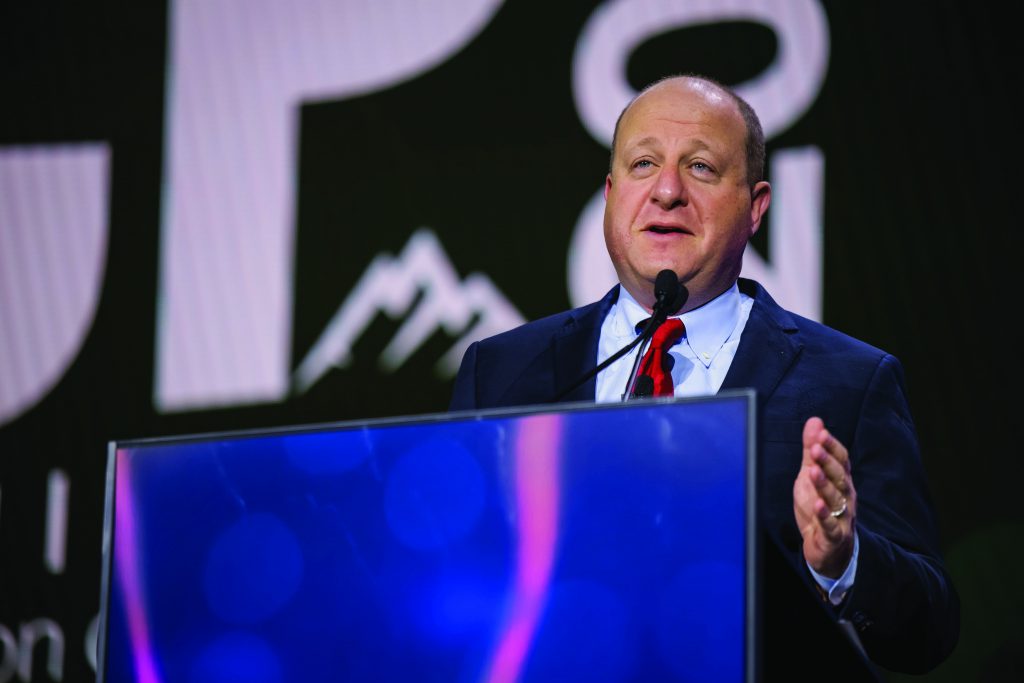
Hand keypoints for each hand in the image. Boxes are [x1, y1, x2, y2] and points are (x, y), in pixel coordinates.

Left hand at [793, 417, 856, 578]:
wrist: (828, 549)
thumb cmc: (819, 507)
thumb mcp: (811, 475)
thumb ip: (812, 450)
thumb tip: (815, 421)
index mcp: (840, 480)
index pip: (841, 460)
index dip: (832, 446)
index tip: (821, 433)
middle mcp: (845, 496)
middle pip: (839, 477)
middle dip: (828, 462)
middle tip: (816, 448)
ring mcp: (841, 516)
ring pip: (836, 499)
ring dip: (825, 485)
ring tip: (813, 472)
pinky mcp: (834, 535)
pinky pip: (831, 525)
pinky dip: (825, 516)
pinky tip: (818, 506)